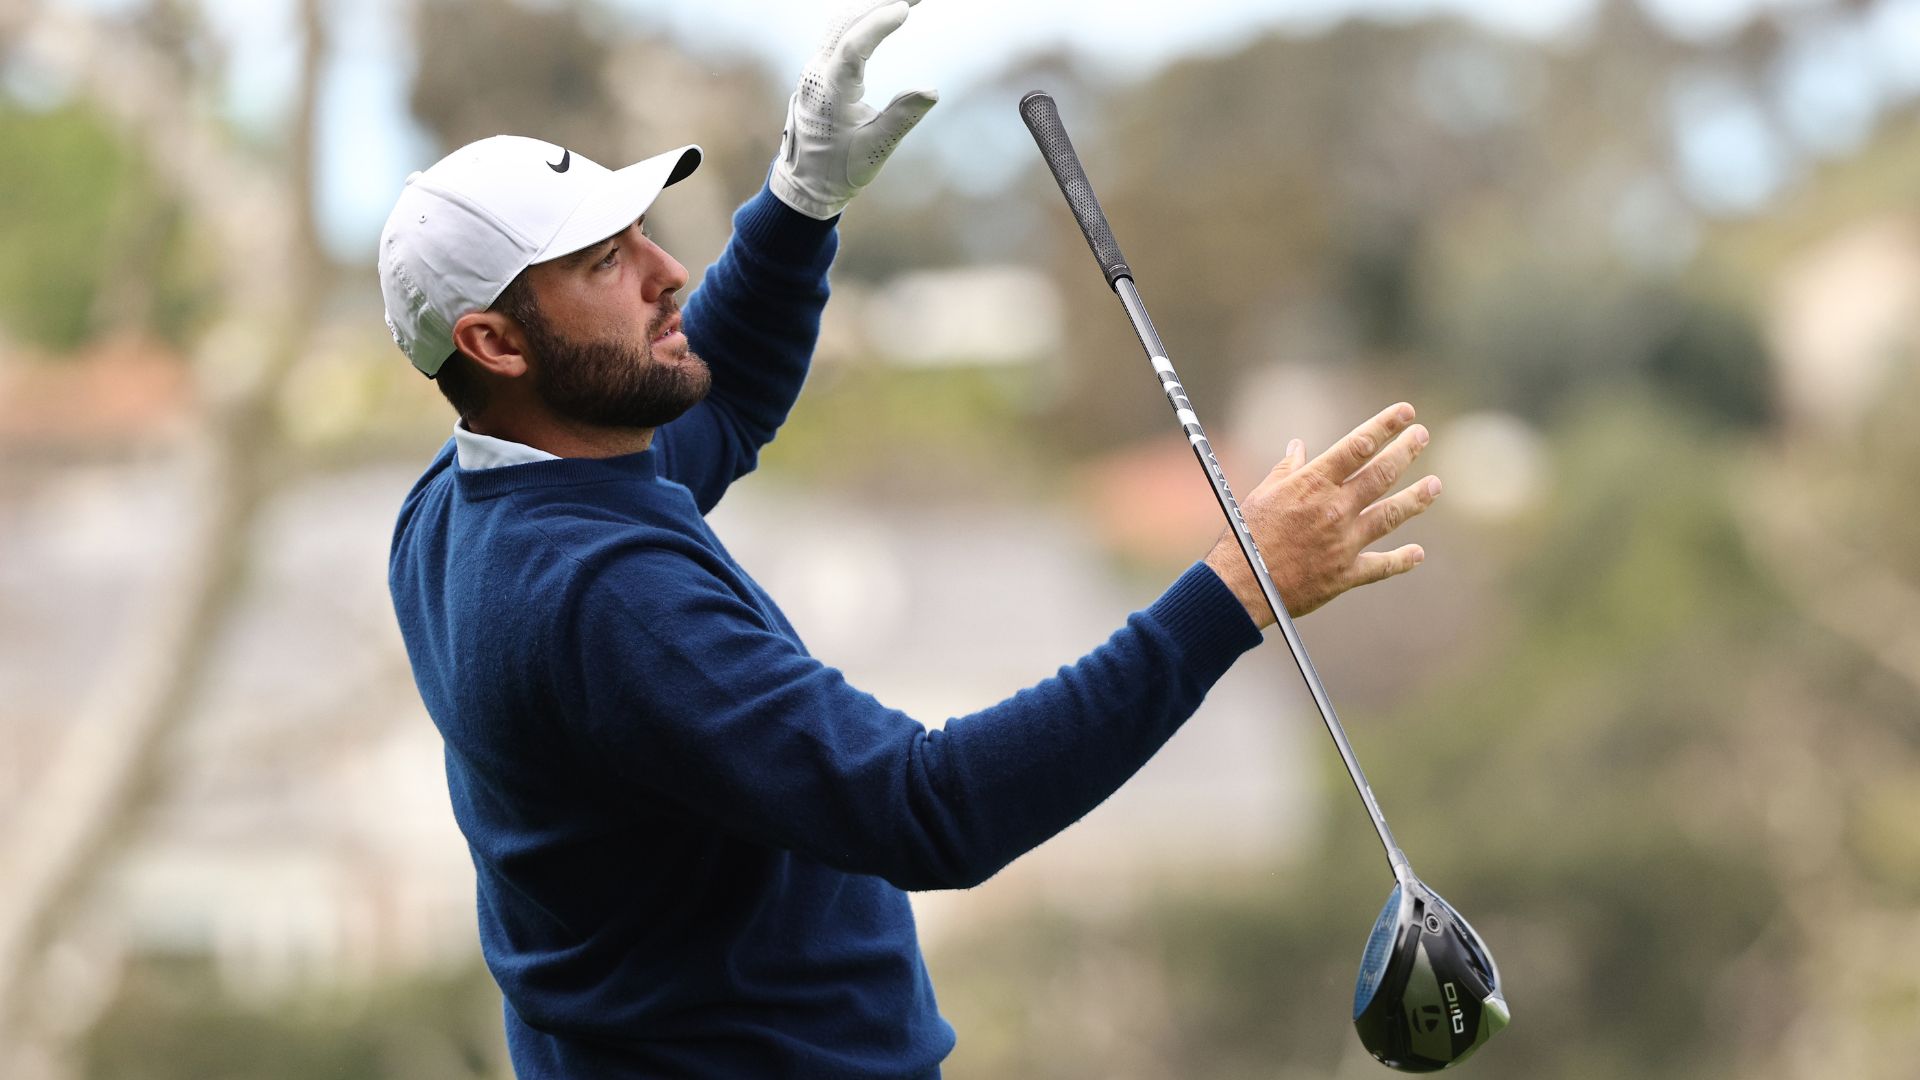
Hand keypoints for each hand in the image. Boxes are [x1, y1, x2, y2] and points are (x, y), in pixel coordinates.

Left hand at [770, 0, 938, 219]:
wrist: (804, 182)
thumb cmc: (839, 170)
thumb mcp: (874, 149)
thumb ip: (901, 118)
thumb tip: (932, 90)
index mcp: (830, 92)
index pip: (852, 46)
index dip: (877, 25)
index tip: (904, 8)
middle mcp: (817, 74)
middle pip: (845, 23)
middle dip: (880, 3)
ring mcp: (815, 69)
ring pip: (840, 23)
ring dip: (871, 6)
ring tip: (904, 1)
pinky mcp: (820, 71)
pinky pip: (839, 32)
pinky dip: (863, 18)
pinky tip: (883, 12)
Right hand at [1205, 403, 1440, 628]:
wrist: (1241, 586)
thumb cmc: (1246, 535)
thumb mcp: (1263, 493)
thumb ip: (1287, 469)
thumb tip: (1298, 447)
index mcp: (1313, 484)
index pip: (1358, 445)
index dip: (1385, 425)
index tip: (1406, 412)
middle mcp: (1335, 509)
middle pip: (1381, 474)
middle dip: (1406, 451)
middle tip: (1422, 436)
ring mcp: (1344, 542)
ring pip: (1391, 515)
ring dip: (1416, 498)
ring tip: (1435, 485)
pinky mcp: (1345, 574)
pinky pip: (1381, 566)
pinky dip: (1401, 560)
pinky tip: (1417, 553)